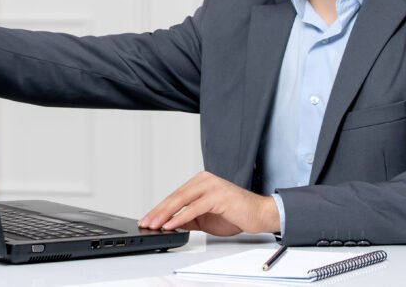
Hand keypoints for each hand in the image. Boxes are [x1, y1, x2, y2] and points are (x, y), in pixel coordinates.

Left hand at [138, 171, 279, 235]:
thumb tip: (169, 224)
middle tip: (146, 222)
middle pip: (175, 196)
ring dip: (165, 214)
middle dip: (158, 211)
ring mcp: (211, 186)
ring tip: (154, 224)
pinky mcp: (217, 196)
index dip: (159, 208)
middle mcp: (204, 180)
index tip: (148, 218)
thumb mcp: (205, 218)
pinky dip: (180, 217)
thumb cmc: (235, 214)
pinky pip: (194, 208)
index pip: (175, 196)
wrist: (259, 215)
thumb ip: (189, 218)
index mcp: (200, 182)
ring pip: (182, 200)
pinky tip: (170, 224)